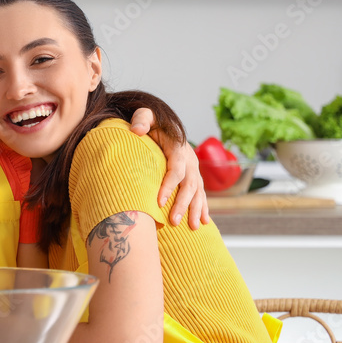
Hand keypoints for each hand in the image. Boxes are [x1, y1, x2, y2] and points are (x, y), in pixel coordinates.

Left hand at [129, 108, 209, 229]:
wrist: (162, 123)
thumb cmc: (151, 122)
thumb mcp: (145, 115)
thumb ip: (141, 119)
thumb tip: (137, 130)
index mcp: (178, 147)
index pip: (175, 169)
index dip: (169, 185)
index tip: (159, 201)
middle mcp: (189, 159)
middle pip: (189, 185)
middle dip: (183, 204)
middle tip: (174, 222)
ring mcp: (193, 168)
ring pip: (198, 192)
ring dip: (196, 210)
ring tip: (193, 228)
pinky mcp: (193, 175)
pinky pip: (201, 193)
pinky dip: (204, 207)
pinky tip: (204, 222)